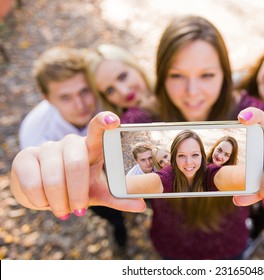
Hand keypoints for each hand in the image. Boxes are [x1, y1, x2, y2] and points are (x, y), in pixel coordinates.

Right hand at [10, 112, 145, 219]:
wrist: (43, 189)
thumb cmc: (77, 187)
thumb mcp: (98, 191)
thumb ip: (118, 197)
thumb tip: (141, 205)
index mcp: (91, 147)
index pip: (98, 129)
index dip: (104, 122)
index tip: (114, 120)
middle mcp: (70, 143)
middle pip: (75, 162)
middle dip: (77, 193)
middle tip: (79, 211)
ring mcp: (46, 147)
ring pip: (53, 176)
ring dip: (58, 201)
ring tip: (63, 210)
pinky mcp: (26, 157)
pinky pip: (32, 182)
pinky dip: (40, 200)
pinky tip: (44, 202)